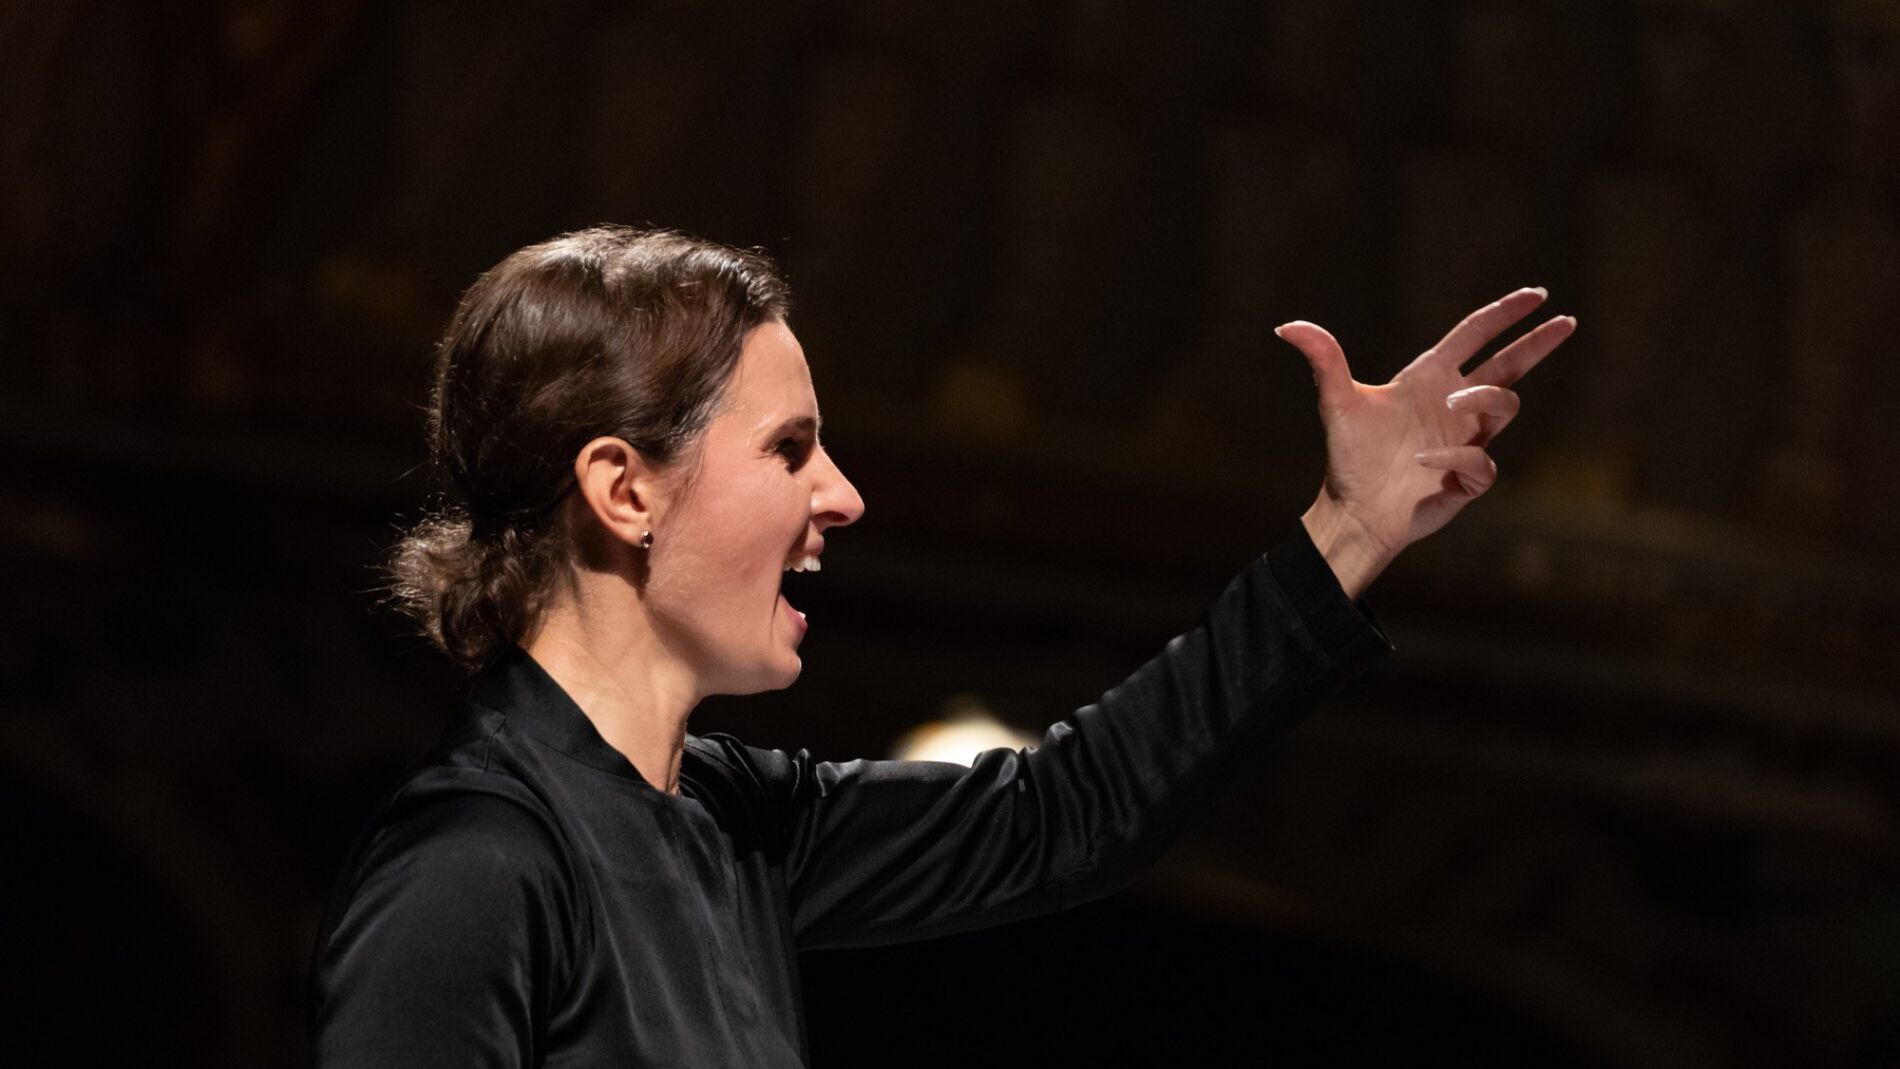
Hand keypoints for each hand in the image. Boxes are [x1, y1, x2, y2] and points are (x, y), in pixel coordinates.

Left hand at [1276, 288, 1575, 597]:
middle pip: (1510, 365)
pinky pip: (1482, 462)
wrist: (1353, 510)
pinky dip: (1457, 458)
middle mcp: (1455, 404)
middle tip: (1567, 321)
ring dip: (1486, 397)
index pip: (1476, 336)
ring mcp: (1466, 439)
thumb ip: (1322, 361)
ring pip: (1505, 405)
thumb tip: (1286, 325)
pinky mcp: (1468, 478)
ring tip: (1453, 403)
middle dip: (1538, 343)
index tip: (1536, 294)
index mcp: (1430, 378)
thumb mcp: (1335, 403)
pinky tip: (1422, 462)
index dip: (1505, 314)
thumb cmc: (1348, 456)